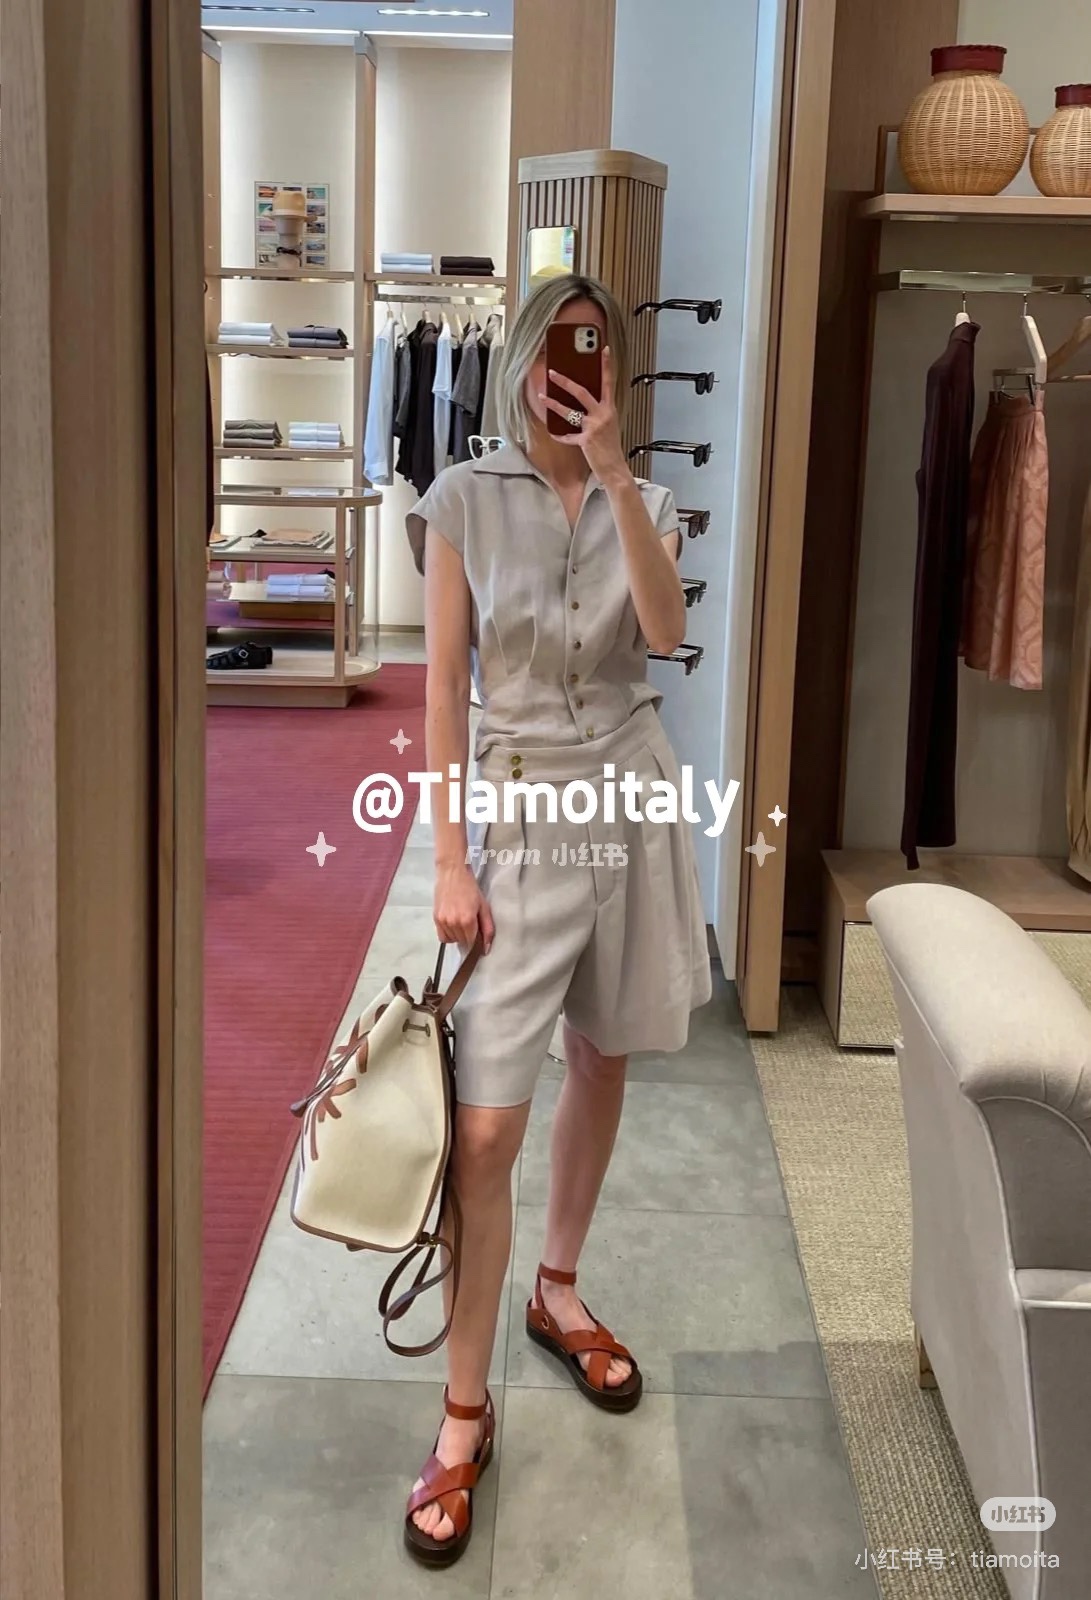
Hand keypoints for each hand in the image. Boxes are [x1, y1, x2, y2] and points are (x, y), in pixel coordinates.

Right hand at [434, 863, 494, 953]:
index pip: (473, 943)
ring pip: (452, 940)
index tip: (480, 935)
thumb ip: (487, 928)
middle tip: (472, 924)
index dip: (478, 942)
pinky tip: (453, 924)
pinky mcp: (435, 919)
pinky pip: (442, 936)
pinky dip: (449, 934)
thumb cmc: (470, 887)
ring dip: (459, 936)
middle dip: (469, 937)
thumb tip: (487, 948)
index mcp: (467, 920)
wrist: (452, 873)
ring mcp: (443, 921)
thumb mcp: (483, 906)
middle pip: (463, 942)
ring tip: (462, 921)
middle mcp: (453, 923)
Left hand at [542, 347, 630, 486]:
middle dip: (565, 382)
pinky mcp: (586, 440)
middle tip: (553, 373)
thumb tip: (582, 406)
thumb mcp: (609, 425)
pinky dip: (561, 435)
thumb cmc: (611, 448)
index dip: (606, 366)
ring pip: (570, 412)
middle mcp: (603, 415)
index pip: (608, 383)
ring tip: (542, 397)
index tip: (604, 350)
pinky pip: (568, 436)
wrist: (615, 468)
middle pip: (582, 392)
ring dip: (554, 405)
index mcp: (610, 409)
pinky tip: (554, 434)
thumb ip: (599, 413)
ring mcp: (594, 427)